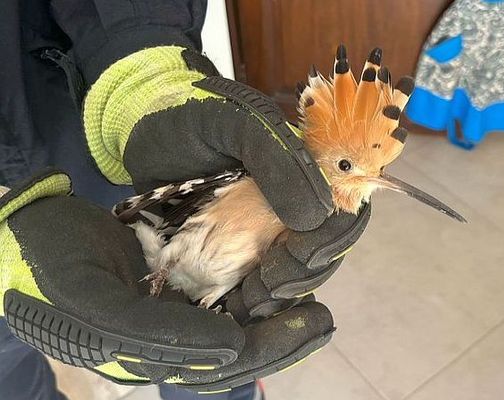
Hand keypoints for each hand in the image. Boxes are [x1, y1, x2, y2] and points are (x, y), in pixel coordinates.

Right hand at [0, 170, 335, 391]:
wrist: (24, 236)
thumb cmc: (49, 271)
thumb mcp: (94, 308)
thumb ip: (157, 338)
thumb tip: (232, 345)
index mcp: (155, 352)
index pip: (228, 360)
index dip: (274, 346)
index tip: (316, 322)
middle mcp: (173, 334)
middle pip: (244, 342)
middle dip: (287, 331)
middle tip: (327, 317)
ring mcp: (176, 306)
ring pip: (240, 310)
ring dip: (279, 298)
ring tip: (316, 286)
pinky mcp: (177, 277)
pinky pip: (227, 280)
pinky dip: (258, 271)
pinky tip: (282, 255)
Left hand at [84, 45, 370, 318]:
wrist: (141, 132)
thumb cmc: (188, 119)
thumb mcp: (234, 123)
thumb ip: (278, 158)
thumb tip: (317, 213)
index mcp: (303, 171)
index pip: (336, 213)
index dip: (328, 241)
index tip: (302, 259)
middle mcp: (290, 204)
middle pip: (316, 251)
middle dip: (298, 275)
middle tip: (268, 292)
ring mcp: (262, 228)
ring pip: (287, 272)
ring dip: (276, 294)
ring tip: (250, 304)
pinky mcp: (232, 247)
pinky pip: (253, 280)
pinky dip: (249, 298)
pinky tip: (234, 307)